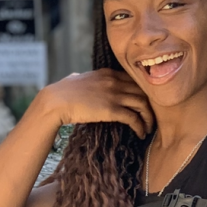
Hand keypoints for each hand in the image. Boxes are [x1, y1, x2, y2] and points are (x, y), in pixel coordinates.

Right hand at [39, 70, 154, 138]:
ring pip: (142, 104)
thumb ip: (85, 78)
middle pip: (143, 91)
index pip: (135, 80)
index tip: (146, 104)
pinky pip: (134, 117)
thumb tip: (78, 77)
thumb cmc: (62, 92)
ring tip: (148, 128)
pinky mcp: (111, 109)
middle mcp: (115, 81)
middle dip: (150, 105)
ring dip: (148, 118)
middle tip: (151, 117)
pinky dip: (140, 126)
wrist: (55, 101)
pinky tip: (141, 133)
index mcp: (108, 73)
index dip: (144, 92)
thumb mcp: (78, 78)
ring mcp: (114, 94)